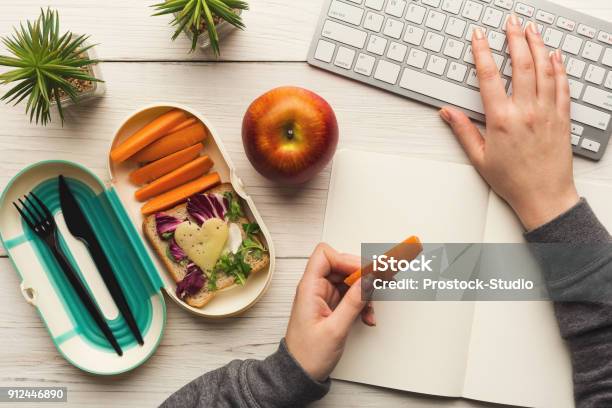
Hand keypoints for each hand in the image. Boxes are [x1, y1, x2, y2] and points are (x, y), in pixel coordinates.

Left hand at [285, 243, 374, 381]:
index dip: (346, 259)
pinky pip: (350, 295)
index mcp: (309, 288)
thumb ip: (353, 302)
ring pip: (349, 281)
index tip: (365, 271)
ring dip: (364, 292)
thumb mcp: (335, 329)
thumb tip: (369, 280)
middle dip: (362, 275)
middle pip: (341, 266)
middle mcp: (315, 288)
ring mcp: (323, 296)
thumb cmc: (308, 355)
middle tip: (381, 282)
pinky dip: (361, 303)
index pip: (325, 256)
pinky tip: (367, 316)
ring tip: (371, 309)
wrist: (300, 374)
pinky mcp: (331, 306)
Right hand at [440, 16, 578, 230]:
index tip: (479, 37)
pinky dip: (559, 67)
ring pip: (545, 70)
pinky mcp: (563, 118)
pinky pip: (563, 86)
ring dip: (538, 45)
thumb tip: (447, 113)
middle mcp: (527, 111)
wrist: (544, 197)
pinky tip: (556, 56)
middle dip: (515, 38)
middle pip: (522, 64)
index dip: (482, 52)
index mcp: (502, 120)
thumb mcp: (479, 157)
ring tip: (532, 29)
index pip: (490, 76)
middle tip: (511, 22)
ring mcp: (547, 112)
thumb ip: (462, 131)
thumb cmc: (512, 180)